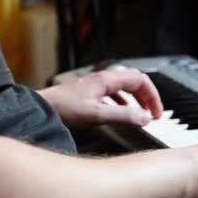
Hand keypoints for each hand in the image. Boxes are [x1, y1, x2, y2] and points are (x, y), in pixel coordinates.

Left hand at [39, 69, 163, 128]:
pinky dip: (125, 102)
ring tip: (142, 114)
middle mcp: (103, 79)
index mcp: (108, 80)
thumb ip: (123, 116)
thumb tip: (145, 118)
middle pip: (135, 81)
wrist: (40, 109)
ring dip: (138, 99)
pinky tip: (123, 112)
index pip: (141, 80)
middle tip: (154, 113)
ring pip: (125, 87)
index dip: (153, 96)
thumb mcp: (97, 115)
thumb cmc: (63, 109)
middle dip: (148, 96)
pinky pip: (115, 93)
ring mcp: (96, 85)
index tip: (157, 113)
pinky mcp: (90, 93)